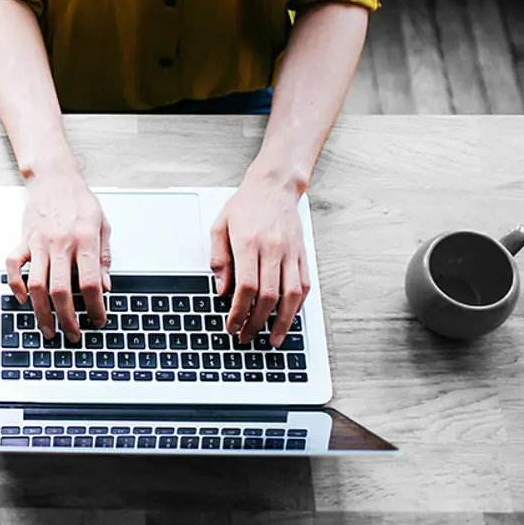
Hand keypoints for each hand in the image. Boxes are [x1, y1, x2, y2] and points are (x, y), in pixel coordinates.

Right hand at [6, 170, 110, 342]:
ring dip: (42, 312)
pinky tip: (24, 299)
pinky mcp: (23, 240)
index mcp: (84, 239)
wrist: (54, 178)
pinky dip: (16, 286)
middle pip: (61, 291)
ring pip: (37, 285)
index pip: (90, 282)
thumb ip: (103, 257)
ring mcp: (38, 243)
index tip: (99, 320)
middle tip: (73, 335)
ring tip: (49, 329)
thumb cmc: (79, 201)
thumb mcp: (103, 225)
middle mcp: (60, 243)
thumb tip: (107, 287)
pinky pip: (13, 267)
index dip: (96, 306)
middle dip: (67, 319)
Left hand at [209, 175, 309, 346]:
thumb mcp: (219, 226)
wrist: (274, 185)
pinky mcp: (303, 254)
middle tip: (246, 337)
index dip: (239, 312)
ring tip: (274, 339)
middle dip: (257, 322)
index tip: (232, 326)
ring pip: (292, 295)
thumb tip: (221, 291)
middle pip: (269, 296)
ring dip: (283, 322)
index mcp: (249, 243)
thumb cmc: (245, 205)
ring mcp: (291, 252)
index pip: (246, 287)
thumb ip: (218, 259)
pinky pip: (304, 285)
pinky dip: (297, 306)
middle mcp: (273, 249)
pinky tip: (289, 318)